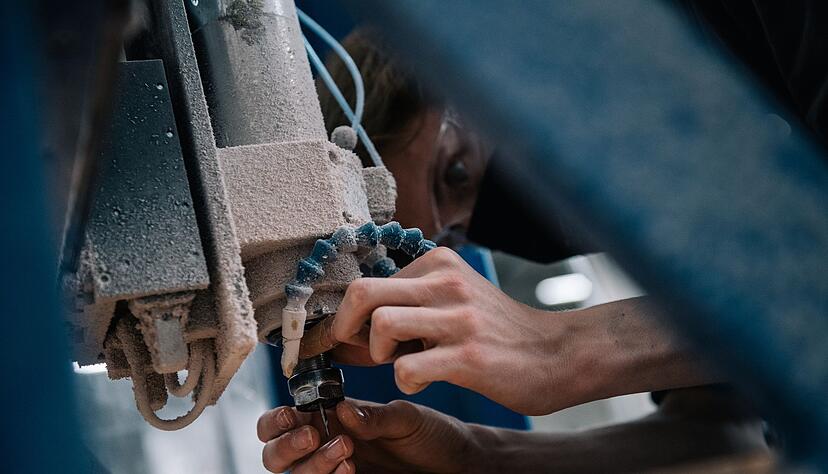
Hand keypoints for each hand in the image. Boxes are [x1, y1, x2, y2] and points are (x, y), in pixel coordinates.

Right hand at [257, 398, 477, 473]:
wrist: (457, 464)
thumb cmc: (433, 435)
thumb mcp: (407, 417)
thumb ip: (374, 416)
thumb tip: (341, 410)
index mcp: (333, 418)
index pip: (285, 419)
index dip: (277, 420)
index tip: (294, 416)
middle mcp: (327, 446)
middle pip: (276, 454)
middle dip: (286, 446)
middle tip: (314, 436)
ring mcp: (335, 471)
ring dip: (311, 465)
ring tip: (346, 453)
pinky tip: (350, 470)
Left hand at [303, 247, 570, 414]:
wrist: (554, 353)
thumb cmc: (496, 330)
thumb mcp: (454, 299)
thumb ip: (409, 304)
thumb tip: (349, 327)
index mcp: (440, 263)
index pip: (369, 280)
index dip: (352, 314)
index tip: (356, 336)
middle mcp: (448, 282)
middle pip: (363, 292)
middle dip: (344, 326)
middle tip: (356, 348)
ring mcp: (459, 318)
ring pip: (381, 324)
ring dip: (377, 352)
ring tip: (398, 362)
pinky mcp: (468, 356)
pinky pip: (407, 368)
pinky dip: (405, 381)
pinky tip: (423, 382)